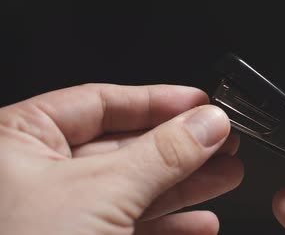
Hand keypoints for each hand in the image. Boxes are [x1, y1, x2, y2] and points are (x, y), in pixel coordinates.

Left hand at [0, 84, 242, 234]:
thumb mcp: (100, 194)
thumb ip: (162, 154)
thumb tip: (206, 123)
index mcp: (19, 140)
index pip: (100, 102)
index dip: (157, 101)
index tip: (201, 104)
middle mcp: (35, 175)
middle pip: (124, 146)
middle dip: (180, 147)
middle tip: (222, 140)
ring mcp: (58, 216)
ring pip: (132, 189)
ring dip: (184, 186)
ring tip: (225, 175)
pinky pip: (130, 228)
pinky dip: (169, 228)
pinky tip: (200, 225)